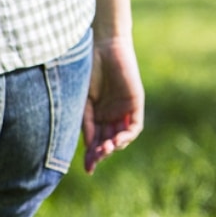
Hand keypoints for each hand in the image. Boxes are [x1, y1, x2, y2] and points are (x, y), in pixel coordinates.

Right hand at [81, 35, 143, 171]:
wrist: (100, 46)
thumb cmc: (84, 70)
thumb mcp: (81, 101)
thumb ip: (85, 123)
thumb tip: (89, 148)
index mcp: (93, 115)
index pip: (94, 141)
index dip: (91, 156)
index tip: (88, 170)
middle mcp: (109, 115)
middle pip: (107, 142)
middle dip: (102, 153)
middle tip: (95, 160)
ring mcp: (123, 110)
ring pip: (122, 137)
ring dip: (114, 146)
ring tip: (106, 150)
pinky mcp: (135, 103)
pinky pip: (134, 126)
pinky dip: (127, 136)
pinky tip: (118, 141)